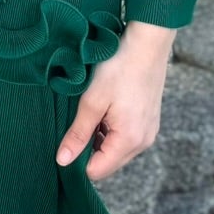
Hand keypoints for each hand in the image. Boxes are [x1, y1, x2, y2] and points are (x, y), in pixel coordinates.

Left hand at [56, 20, 174, 180]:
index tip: (65, 141)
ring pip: (116, 150)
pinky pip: (125, 138)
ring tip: (93, 112)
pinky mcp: (149, 122)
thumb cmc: (119, 67)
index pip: (97, 171)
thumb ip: (77, 134)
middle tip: (78, 122)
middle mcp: (143, 142)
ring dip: (100, 138)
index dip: (77, 161)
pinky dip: (111, 130)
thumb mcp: (92, 101)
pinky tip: (105, 109)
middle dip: (89, 150)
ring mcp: (149, 132)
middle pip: (108, 163)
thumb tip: (63, 161)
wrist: (147, 43)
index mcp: (129, 140)